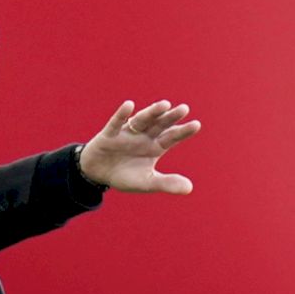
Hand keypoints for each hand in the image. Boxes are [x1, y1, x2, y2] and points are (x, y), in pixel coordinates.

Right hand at [79, 100, 200, 193]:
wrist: (98, 174)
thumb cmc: (125, 176)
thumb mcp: (146, 183)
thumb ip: (166, 183)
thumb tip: (190, 188)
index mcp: (155, 147)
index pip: (171, 137)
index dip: (183, 131)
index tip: (196, 125)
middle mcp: (144, 136)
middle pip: (160, 125)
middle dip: (170, 117)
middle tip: (184, 109)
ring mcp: (127, 133)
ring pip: (141, 120)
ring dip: (152, 112)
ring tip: (164, 105)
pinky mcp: (109, 134)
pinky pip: (116, 123)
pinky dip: (122, 115)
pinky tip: (129, 105)